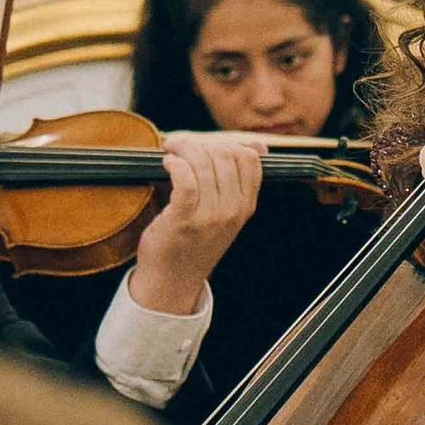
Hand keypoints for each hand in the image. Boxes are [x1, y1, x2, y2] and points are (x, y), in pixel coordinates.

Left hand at [131, 131, 267, 312]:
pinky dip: (175, 163)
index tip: (204, 144)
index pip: (249, 159)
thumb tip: (258, 145)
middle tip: (179, 145)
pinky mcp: (184, 220)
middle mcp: (232, 211)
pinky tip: (167, 162)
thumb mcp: (226, 213)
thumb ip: (237, 181)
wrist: (172, 281)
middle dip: (200, 143)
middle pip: (226, 155)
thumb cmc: (194, 242)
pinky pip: (185, 179)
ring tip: (171, 152)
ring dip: (183, 149)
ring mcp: (210, 217)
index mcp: (245, 206)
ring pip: (204, 163)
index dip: (225, 143)